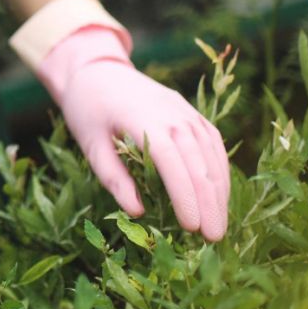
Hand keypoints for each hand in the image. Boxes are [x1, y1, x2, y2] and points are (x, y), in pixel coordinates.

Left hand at [40, 28, 229, 241]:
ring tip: (218, 225)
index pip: (171, 161)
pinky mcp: (190, 111)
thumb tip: (138, 211)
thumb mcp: (90, 144)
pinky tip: (220, 195)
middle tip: (212, 238)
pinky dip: (219, 169)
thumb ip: (113, 177)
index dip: (184, 195)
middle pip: (197, 161)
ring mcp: (184, 109)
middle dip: (208, 202)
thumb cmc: (87, 110)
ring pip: (210, 153)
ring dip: (218, 190)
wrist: (97, 70)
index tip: (191, 226)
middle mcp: (170, 112)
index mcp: (141, 118)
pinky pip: (212, 141)